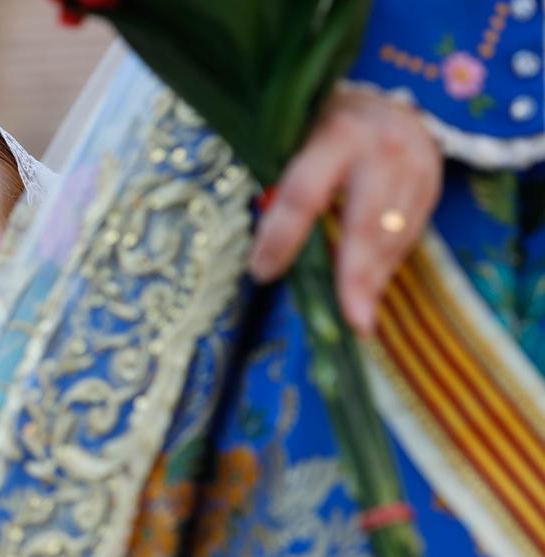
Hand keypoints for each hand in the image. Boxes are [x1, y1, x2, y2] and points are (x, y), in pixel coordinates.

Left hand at [250, 87, 442, 334]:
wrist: (389, 95)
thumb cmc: (326, 121)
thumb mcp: (299, 137)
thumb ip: (287, 184)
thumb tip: (263, 251)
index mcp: (336, 132)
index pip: (304, 194)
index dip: (281, 237)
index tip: (262, 273)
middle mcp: (382, 148)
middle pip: (365, 223)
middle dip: (355, 276)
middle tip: (351, 320)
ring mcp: (415, 166)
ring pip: (393, 234)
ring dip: (373, 280)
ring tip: (358, 318)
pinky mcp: (433, 183)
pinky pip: (411, 234)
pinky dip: (388, 265)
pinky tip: (372, 290)